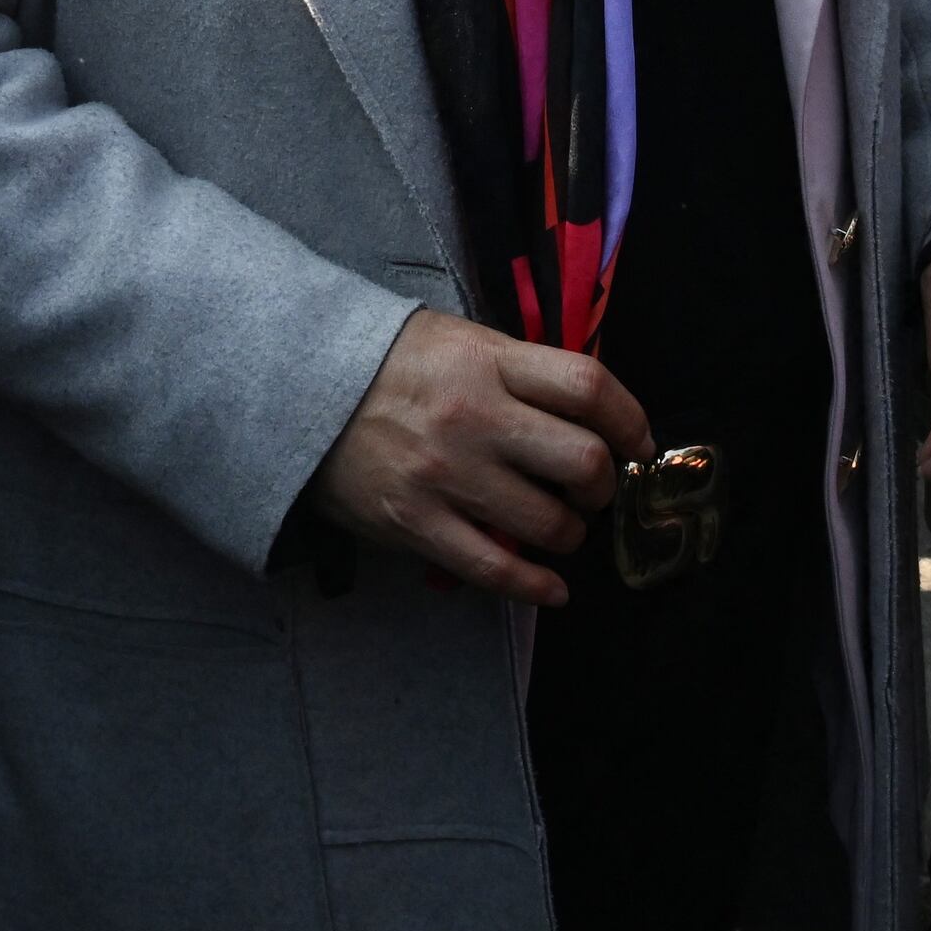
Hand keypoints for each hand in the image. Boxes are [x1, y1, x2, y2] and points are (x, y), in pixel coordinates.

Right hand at [307, 309, 645, 607]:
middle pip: (582, 461)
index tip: (638, 443)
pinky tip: (551, 589)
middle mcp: (475, 417)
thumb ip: (521, 372)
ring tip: (559, 527)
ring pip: (548, 524)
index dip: (631, 421)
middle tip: (591, 489)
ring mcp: (446, 474)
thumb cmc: (387, 362)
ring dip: (570, 534)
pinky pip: (494, 569)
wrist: (293, 387)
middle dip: (602, 486)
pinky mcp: (416, 523)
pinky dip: (535, 586)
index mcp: (489, 362)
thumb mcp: (458, 341)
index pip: (589, 387)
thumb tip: (589, 413)